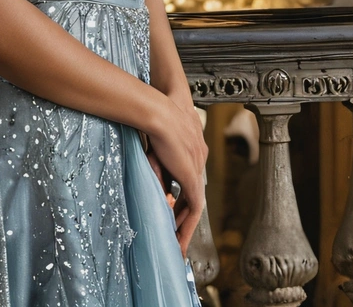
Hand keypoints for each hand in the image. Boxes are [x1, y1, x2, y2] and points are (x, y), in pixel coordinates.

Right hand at [146, 94, 207, 257]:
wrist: (159, 111)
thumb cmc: (153, 120)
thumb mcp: (156, 149)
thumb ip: (160, 170)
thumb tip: (162, 194)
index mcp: (192, 148)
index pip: (188, 179)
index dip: (180, 196)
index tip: (172, 210)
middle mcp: (199, 158)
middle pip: (192, 194)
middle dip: (183, 216)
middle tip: (176, 235)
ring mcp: (197, 166)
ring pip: (195, 204)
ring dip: (185, 225)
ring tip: (177, 242)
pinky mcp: (191, 175)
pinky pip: (193, 207)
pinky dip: (187, 223)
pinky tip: (179, 235)